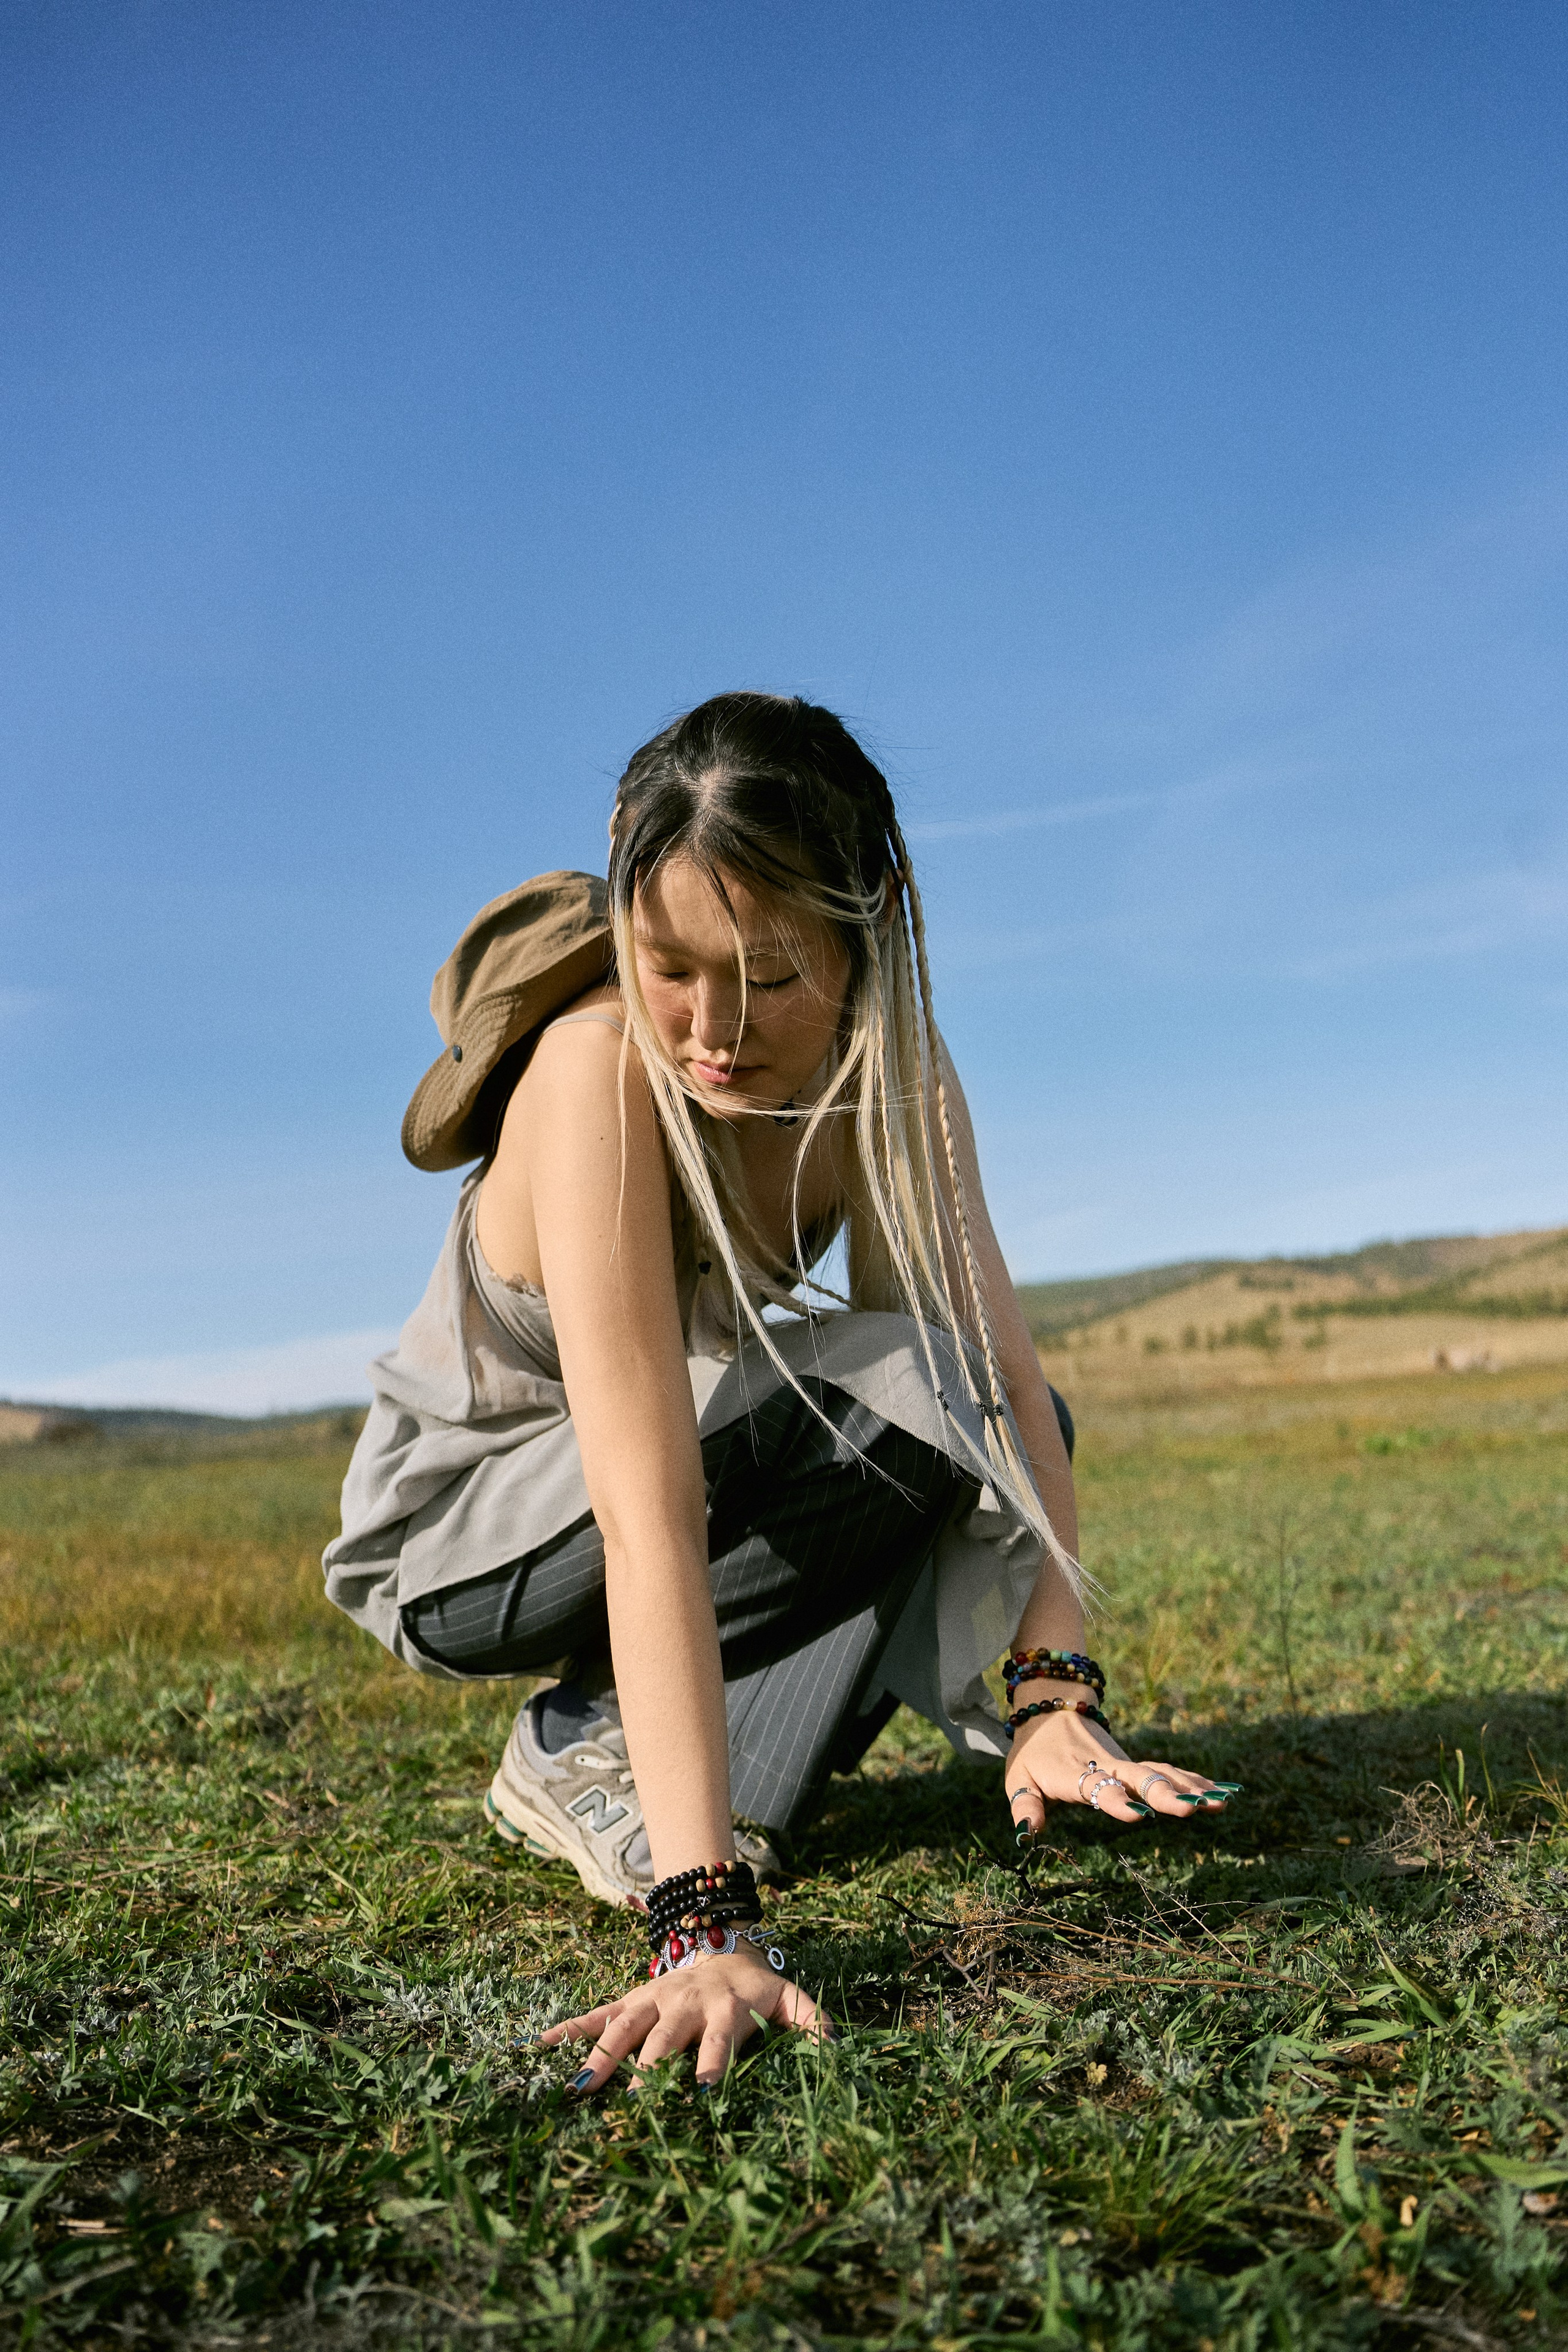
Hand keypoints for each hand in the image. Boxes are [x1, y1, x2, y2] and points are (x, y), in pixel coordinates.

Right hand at [541, 1947, 828, 2094]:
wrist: (725, 1939)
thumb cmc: (760, 1986)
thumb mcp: (794, 1999)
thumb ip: (817, 2025)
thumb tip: (841, 2053)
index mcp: (727, 2008)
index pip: (720, 2040)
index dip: (713, 2064)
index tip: (702, 2094)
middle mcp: (685, 2002)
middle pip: (664, 2038)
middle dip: (650, 2070)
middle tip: (634, 2105)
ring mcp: (654, 1999)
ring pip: (624, 2026)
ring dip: (603, 2055)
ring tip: (580, 2089)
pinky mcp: (633, 1998)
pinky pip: (597, 2012)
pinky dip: (569, 2029)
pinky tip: (540, 2046)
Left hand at [1004, 1704, 1239, 1836]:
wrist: (1050, 1706)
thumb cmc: (1033, 1750)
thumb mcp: (1018, 1776)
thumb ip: (1025, 1804)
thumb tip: (1027, 1833)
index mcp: (1076, 1774)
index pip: (1098, 1789)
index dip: (1116, 1802)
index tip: (1138, 1815)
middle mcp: (1106, 1766)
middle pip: (1139, 1779)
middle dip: (1165, 1795)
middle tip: (1191, 1809)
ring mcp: (1124, 1763)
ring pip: (1160, 1773)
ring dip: (1189, 1787)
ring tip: (1220, 1801)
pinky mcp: (1135, 1763)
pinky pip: (1167, 1771)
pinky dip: (1193, 1780)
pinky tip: (1221, 1792)